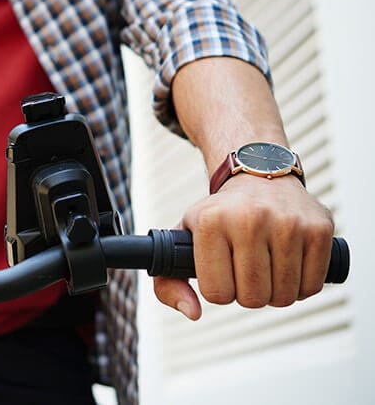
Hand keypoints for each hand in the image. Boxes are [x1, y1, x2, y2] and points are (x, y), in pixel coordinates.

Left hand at [153, 174, 333, 319]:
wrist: (259, 176)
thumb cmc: (218, 216)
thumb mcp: (182, 238)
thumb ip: (168, 281)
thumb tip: (192, 313)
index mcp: (210, 221)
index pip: (216, 293)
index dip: (219, 290)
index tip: (221, 272)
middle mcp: (249, 219)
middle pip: (252, 298)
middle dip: (247, 294)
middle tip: (245, 271)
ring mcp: (288, 223)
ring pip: (283, 296)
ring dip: (275, 293)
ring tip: (266, 268)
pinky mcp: (319, 228)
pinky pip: (312, 286)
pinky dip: (300, 287)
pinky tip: (288, 266)